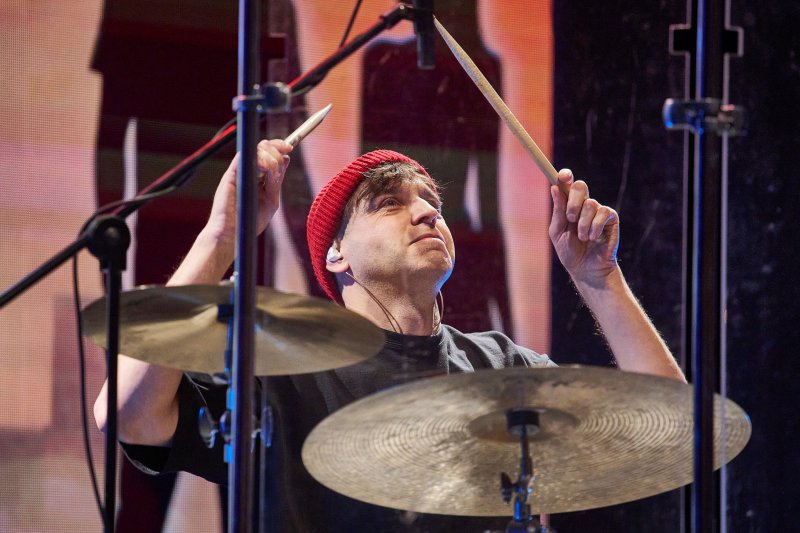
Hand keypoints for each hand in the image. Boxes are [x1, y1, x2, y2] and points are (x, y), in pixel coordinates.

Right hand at [205, 139, 292, 245]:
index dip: (279, 146)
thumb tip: (287, 158)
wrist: (232, 233)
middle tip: (279, 164)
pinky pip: (243, 159)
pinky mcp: (230, 176)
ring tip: (270, 170)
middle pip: (264, 148)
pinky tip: (263, 168)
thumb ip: (276, 181)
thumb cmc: (250, 220)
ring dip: (268, 156)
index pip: (268, 152)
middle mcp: (247, 171)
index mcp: (257, 176)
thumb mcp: (270, 200)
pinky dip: (256, 160)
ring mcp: (239, 172)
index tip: (289, 148)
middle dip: (276, 151)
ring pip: (255, 151)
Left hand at [549, 169, 618, 284]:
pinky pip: (603, 212)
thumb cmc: (570, 251)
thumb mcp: (558, 232)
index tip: (564, 176)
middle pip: (580, 186)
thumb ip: (558, 211)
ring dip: (583, 223)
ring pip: (590, 203)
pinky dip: (594, 227)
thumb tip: (554, 188)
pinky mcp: (611, 218)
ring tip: (582, 238)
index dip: (566, 176)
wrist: (585, 269)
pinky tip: (593, 238)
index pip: (567, 185)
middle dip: (573, 201)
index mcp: (568, 206)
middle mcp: (584, 205)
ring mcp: (598, 210)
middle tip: (570, 218)